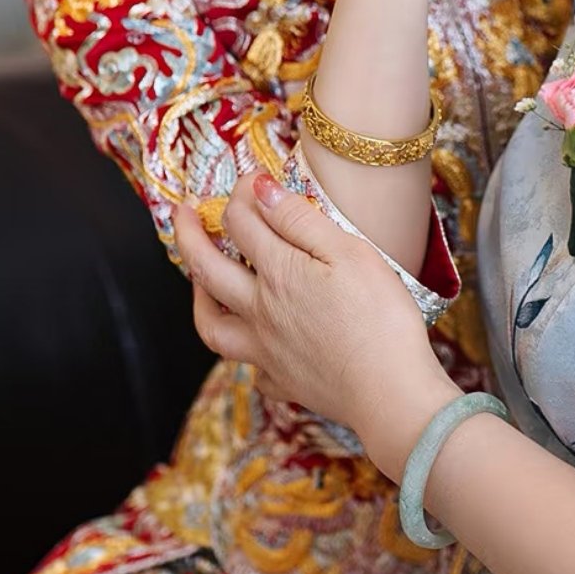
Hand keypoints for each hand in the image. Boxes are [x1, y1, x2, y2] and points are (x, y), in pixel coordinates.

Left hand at [173, 174, 455, 477]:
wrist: (391, 394)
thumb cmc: (380, 319)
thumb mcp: (349, 254)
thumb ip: (300, 220)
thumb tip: (261, 191)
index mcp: (278, 275)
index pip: (242, 223)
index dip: (243, 193)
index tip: (254, 179)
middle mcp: (261, 312)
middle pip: (208, 269)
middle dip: (190, 235)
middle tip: (183, 213)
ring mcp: (267, 351)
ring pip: (212, 325)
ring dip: (197, 298)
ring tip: (198, 283)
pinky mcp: (284, 381)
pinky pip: (251, 369)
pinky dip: (246, 353)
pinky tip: (256, 345)